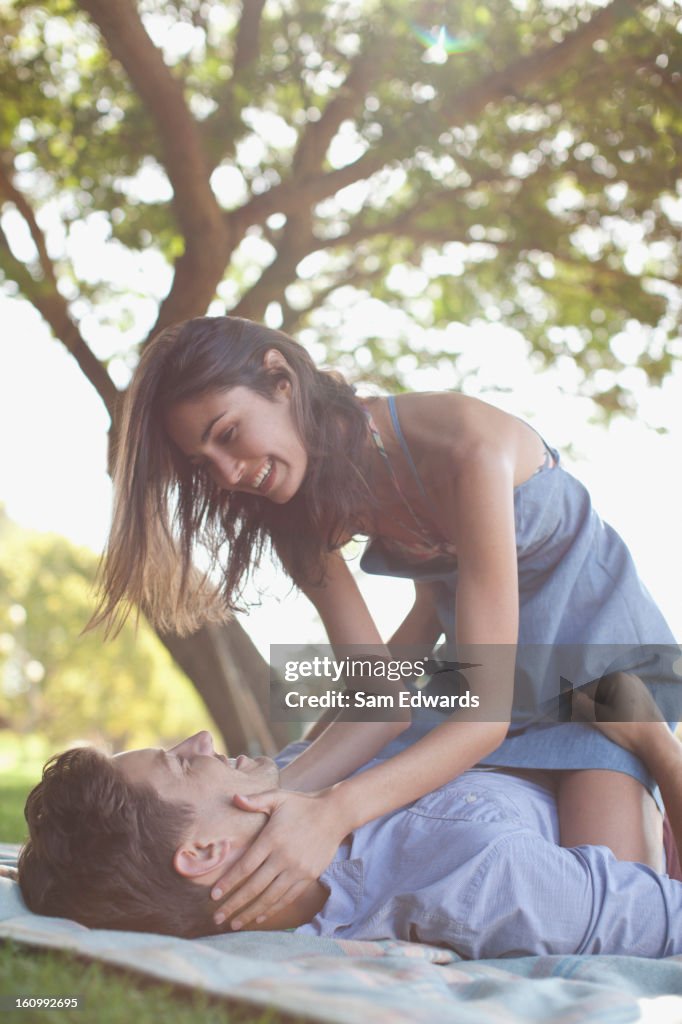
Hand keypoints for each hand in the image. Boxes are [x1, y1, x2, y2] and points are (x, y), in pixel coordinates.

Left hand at [211, 787, 349, 929]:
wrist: (335, 814)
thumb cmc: (302, 805)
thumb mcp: (278, 798)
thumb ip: (256, 800)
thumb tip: (234, 798)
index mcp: (272, 839)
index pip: (246, 866)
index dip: (229, 882)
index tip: (213, 895)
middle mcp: (283, 857)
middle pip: (254, 886)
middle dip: (234, 904)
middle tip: (217, 917)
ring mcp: (297, 869)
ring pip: (270, 897)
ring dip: (250, 912)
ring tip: (234, 924)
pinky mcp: (308, 877)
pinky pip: (287, 897)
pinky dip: (272, 909)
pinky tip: (259, 917)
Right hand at [572, 671, 666, 756]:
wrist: (657, 745)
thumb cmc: (628, 730)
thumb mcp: (598, 717)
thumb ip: (579, 703)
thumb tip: (565, 691)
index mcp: (618, 678)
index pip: (590, 689)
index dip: (580, 704)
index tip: (574, 717)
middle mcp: (629, 678)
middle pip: (600, 691)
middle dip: (592, 705)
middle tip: (587, 721)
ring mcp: (638, 687)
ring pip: (610, 696)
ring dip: (602, 708)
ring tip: (601, 723)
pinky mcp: (642, 698)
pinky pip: (621, 700)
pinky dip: (613, 709)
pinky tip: (613, 722)